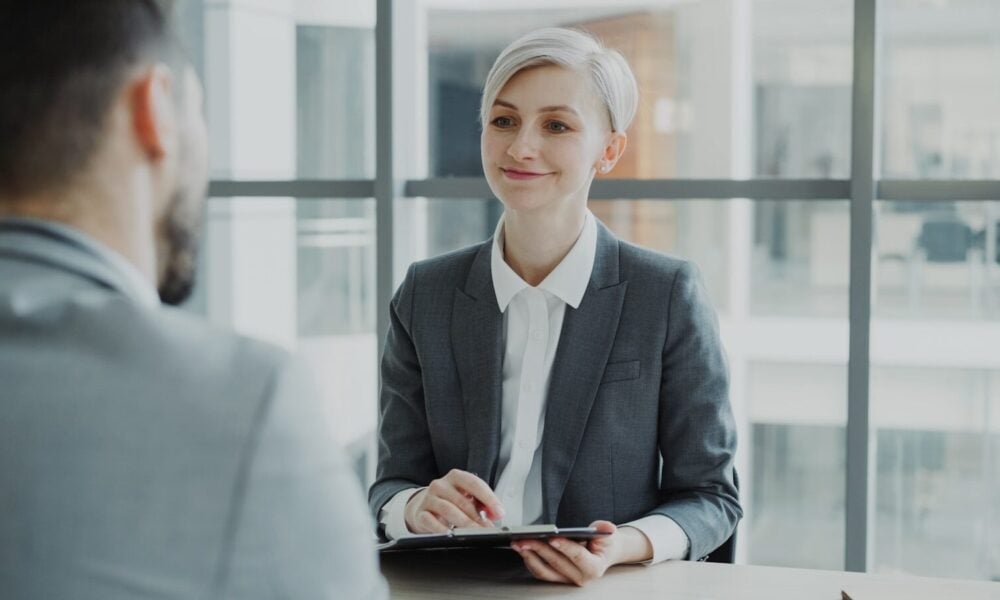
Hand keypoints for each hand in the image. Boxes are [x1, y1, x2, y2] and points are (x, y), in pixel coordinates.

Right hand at [404, 469, 504, 533]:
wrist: (423, 506)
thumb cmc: (450, 501)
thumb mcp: (466, 497)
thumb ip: (483, 503)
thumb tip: (497, 513)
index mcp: (455, 477)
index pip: (474, 484)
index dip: (489, 498)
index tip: (499, 512)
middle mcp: (441, 485)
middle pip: (462, 500)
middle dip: (478, 516)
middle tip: (489, 528)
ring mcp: (429, 499)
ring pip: (448, 510)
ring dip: (465, 524)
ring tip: (476, 533)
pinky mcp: (420, 514)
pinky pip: (431, 522)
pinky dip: (442, 529)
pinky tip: (452, 534)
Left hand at [512, 521, 649, 586]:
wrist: (603, 553)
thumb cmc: (604, 544)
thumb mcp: (608, 534)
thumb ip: (605, 530)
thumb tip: (606, 528)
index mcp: (594, 568)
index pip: (577, 556)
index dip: (565, 547)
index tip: (552, 537)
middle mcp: (580, 577)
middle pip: (556, 563)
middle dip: (539, 549)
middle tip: (525, 538)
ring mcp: (567, 580)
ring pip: (545, 571)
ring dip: (529, 556)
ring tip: (518, 543)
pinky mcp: (558, 578)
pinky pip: (541, 572)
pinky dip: (530, 560)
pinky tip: (522, 549)